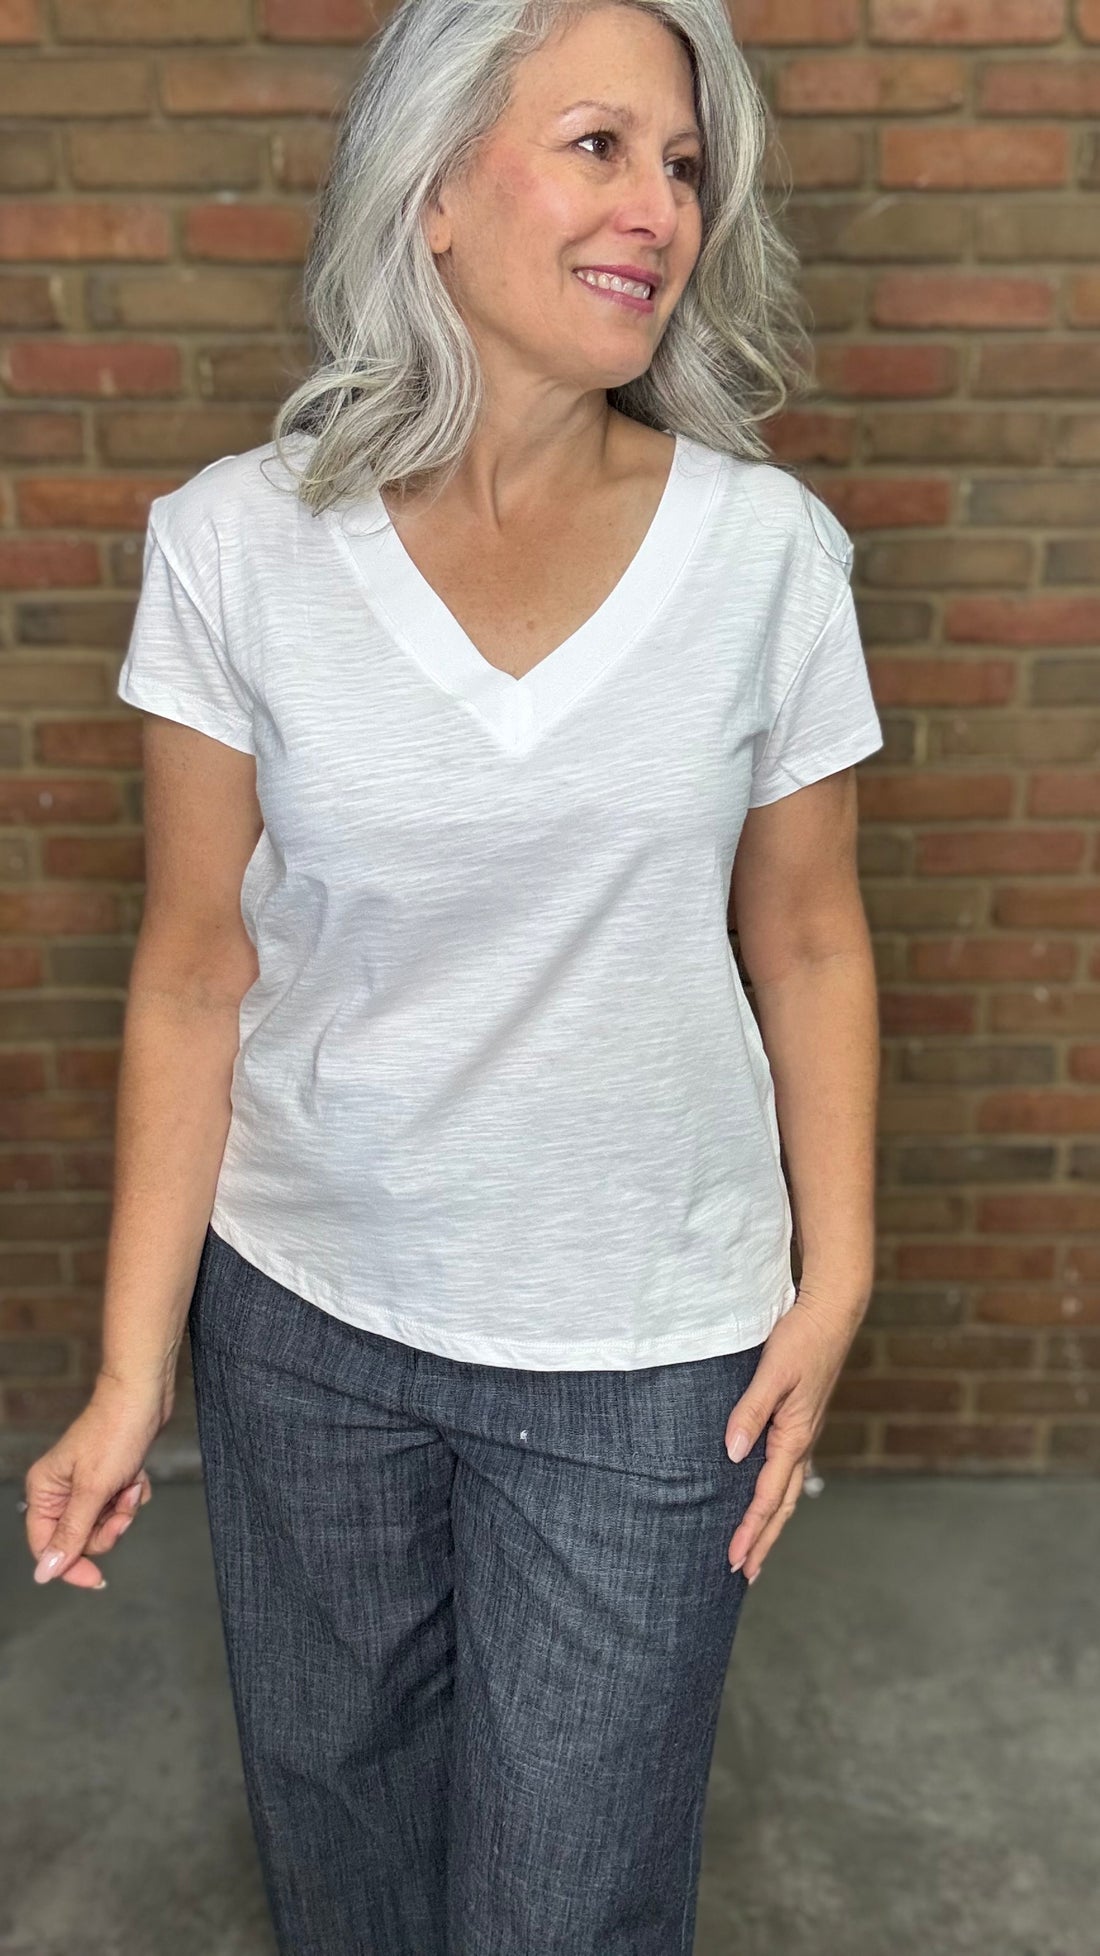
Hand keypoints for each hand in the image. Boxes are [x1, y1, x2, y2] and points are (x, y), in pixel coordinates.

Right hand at [22, 1373, 166, 1589]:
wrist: (145, 1395)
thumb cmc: (115, 1433)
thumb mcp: (92, 1490)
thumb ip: (70, 1534)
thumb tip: (44, 1573)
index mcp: (43, 1491)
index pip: (46, 1547)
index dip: (70, 1565)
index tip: (97, 1579)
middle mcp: (60, 1490)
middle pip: (80, 1538)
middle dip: (107, 1527)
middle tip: (122, 1505)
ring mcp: (85, 1484)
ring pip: (104, 1523)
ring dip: (123, 1509)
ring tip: (131, 1483)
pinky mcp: (109, 1477)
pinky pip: (120, 1506)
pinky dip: (132, 1495)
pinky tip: (137, 1475)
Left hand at [724, 1282, 866, 1582]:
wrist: (832, 1312)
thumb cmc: (802, 1338)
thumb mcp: (772, 1372)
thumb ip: (750, 1410)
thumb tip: (732, 1452)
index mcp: (795, 1436)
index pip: (768, 1496)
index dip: (749, 1530)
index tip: (733, 1560)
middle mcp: (802, 1441)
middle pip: (783, 1505)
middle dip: (763, 1540)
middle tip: (743, 1574)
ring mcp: (804, 1433)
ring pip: (789, 1490)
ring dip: (771, 1522)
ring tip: (754, 1547)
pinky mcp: (801, 1421)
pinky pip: (788, 1469)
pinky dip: (776, 1493)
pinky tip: (763, 1495)